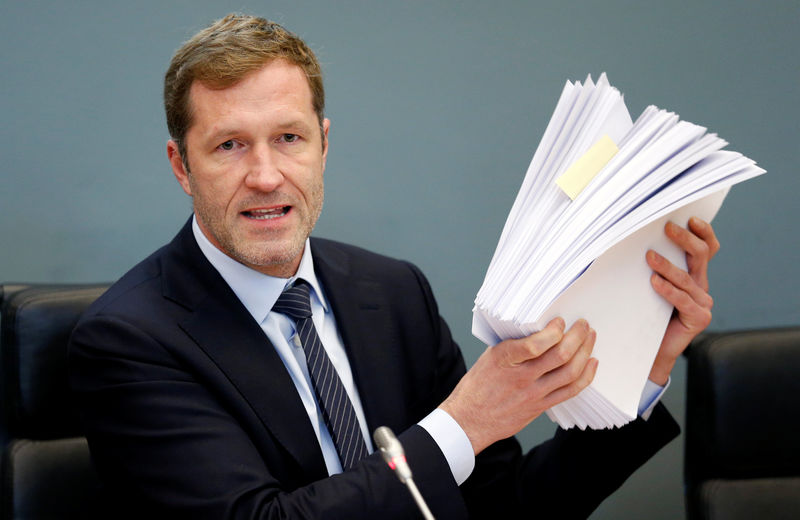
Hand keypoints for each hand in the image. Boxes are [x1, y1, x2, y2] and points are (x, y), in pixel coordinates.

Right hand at [440, 318, 597, 454]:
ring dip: (585, 352)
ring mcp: (533, 394)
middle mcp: (521, 377)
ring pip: (570, 372)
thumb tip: (540, 330)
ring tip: (590, 338)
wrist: (469, 419)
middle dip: (577, 336)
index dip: (554, 331)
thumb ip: (514, 345)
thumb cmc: (477, 386)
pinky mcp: (540, 406)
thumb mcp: (489, 357)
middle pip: (560, 355)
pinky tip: (591, 363)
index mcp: (504, 359)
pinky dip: (585, 375)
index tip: (560, 320)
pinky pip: (570, 390)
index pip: (535, 344)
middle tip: (583, 324)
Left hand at [646, 217, 719, 383]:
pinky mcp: (699, 318)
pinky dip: (668, 290)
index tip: (690, 218)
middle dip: (684, 239)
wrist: (650, 348)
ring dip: (667, 265)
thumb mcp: (649, 284)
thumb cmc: (646, 313)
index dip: (703, 232)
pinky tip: (654, 282)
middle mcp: (701, 286)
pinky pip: (683, 300)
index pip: (707, 248)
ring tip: (650, 257)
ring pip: (687, 278)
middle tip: (667, 228)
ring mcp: (703, 303)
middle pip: (700, 255)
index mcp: (694, 274)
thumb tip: (637, 240)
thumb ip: (652, 265)